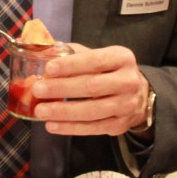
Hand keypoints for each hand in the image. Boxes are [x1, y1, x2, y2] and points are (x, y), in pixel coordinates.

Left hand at [31, 43, 152, 135]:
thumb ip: (73, 53)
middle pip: (92, 86)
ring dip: (63, 112)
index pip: (95, 61)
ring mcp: (126, 106)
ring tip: (40, 110)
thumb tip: (45, 50)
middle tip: (38, 90)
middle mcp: (128, 82)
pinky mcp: (120, 125)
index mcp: (122, 58)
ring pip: (92, 111)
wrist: (138, 95)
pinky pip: (93, 128)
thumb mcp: (98, 55)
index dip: (71, 65)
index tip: (48, 68)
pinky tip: (52, 125)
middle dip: (62, 88)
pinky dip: (70, 128)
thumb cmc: (109, 71)